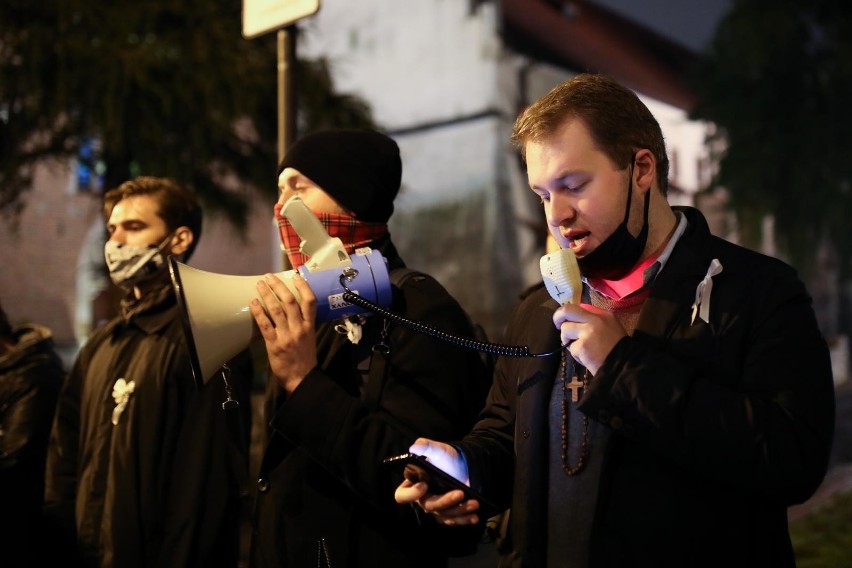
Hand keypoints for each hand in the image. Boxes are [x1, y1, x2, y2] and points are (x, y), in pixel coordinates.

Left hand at [250, 273, 317, 393]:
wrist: (301, 378)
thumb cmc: (305, 357)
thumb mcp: (310, 337)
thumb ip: (303, 323)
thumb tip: (293, 307)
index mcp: (310, 326)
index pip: (310, 301)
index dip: (303, 286)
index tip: (295, 276)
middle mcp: (299, 328)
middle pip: (289, 301)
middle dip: (278, 286)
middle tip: (269, 277)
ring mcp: (286, 335)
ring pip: (276, 310)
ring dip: (266, 295)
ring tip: (259, 285)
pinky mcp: (274, 344)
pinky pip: (265, 324)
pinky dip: (258, 312)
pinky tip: (253, 303)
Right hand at [394, 438, 481, 525]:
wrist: (464, 465)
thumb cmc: (446, 457)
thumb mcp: (437, 449)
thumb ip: (425, 446)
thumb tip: (413, 448)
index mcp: (413, 484)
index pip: (402, 495)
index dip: (410, 494)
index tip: (424, 485)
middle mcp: (422, 498)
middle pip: (429, 506)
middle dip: (445, 501)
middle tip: (460, 493)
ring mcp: (436, 508)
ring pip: (444, 515)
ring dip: (459, 510)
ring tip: (474, 503)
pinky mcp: (448, 513)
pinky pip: (453, 520)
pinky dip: (464, 519)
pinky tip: (474, 517)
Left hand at [552, 303, 626, 374]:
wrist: (624, 367)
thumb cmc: (617, 349)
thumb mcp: (611, 327)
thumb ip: (595, 319)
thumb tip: (576, 317)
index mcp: (603, 315)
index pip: (580, 306)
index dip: (570, 313)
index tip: (568, 320)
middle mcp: (595, 320)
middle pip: (568, 310)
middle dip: (558, 316)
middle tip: (557, 324)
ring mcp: (588, 332)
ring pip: (565, 329)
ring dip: (567, 339)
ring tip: (579, 348)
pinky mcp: (582, 346)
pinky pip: (570, 347)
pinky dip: (575, 354)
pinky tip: (586, 358)